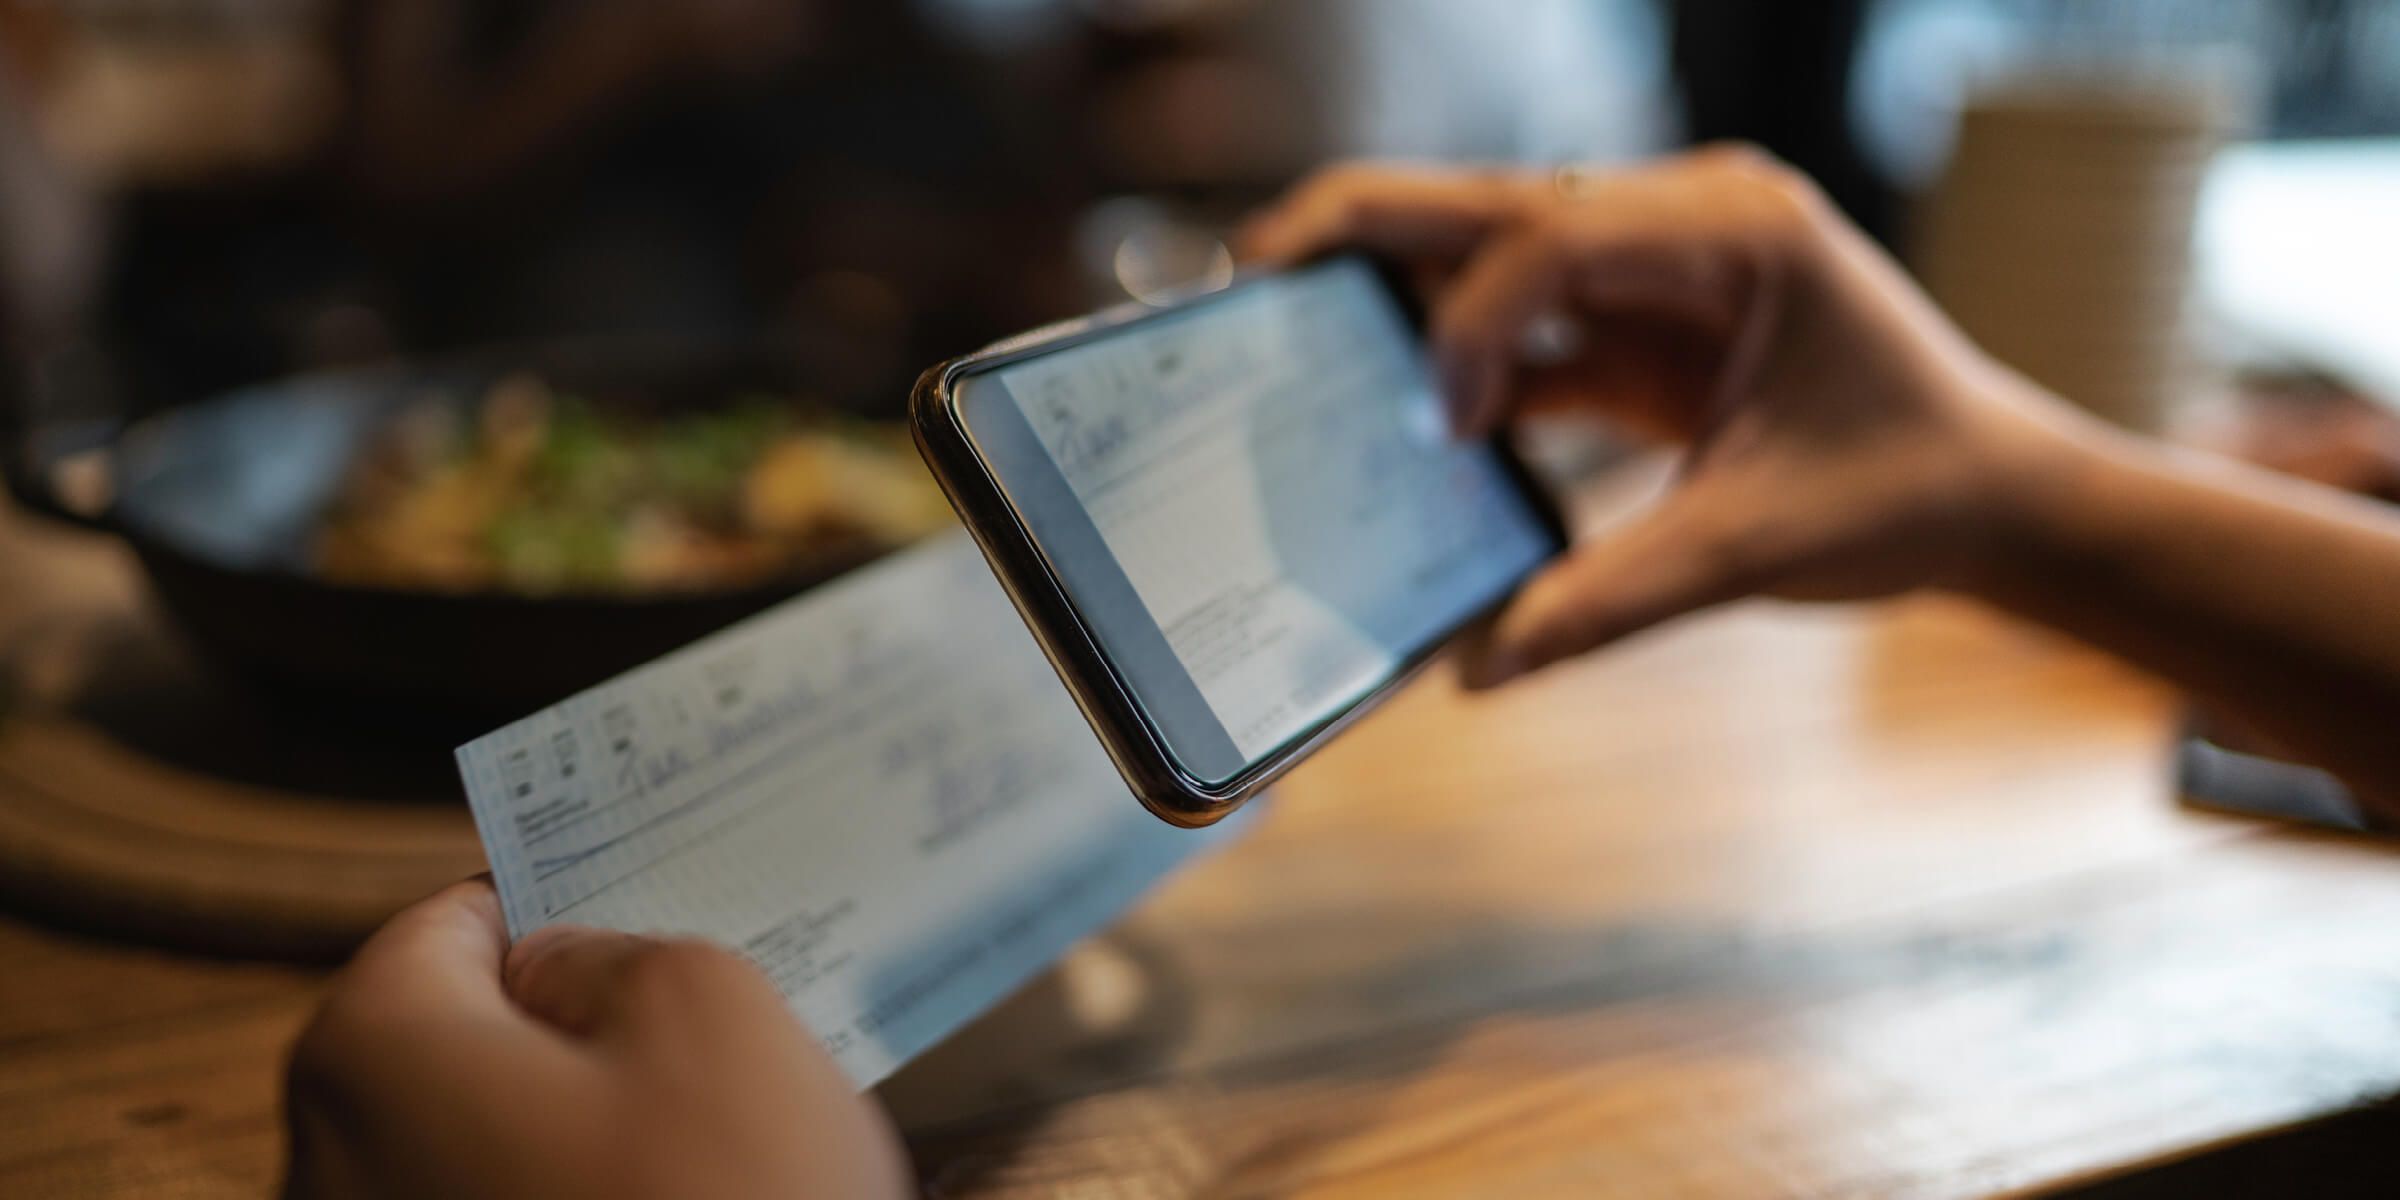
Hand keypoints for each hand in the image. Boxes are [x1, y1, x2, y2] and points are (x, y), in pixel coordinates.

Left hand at [283, 880, 909, 1199]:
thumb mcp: (711, 1009)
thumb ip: (616, 951)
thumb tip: (563, 972)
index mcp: (370, 1054)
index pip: (448, 922)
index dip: (555, 905)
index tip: (640, 911)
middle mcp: (323, 1168)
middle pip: (450, 1046)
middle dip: (570, 1031)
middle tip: (700, 1033)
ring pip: (476, 1153)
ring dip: (580, 1138)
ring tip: (709, 1148)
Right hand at [1241, 147, 2086, 686]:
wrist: (1994, 497)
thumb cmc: (1908, 492)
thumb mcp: (1760, 545)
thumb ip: (1615, 598)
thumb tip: (1482, 665)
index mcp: (1737, 228)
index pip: (1556, 232)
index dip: (1474, 318)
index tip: (1441, 422)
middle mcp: (1688, 217)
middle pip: (1495, 200)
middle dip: (1367, 228)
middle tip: (1251, 271)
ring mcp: (1660, 264)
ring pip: (1492, 248)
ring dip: (1401, 293)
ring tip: (1290, 329)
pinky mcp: (1642, 321)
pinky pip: (1522, 321)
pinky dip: (1460, 363)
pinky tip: (1399, 415)